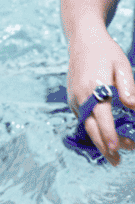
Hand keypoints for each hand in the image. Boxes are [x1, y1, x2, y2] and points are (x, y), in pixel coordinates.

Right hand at [67, 31, 134, 163]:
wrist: (83, 40)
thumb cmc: (106, 52)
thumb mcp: (123, 66)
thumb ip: (129, 88)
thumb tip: (134, 109)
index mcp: (93, 88)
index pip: (102, 118)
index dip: (111, 135)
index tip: (118, 149)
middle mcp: (80, 97)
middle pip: (91, 128)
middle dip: (104, 146)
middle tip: (117, 162)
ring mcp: (75, 99)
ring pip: (86, 126)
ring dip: (100, 140)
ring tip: (115, 153)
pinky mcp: (74, 99)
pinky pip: (84, 119)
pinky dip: (93, 130)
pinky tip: (104, 136)